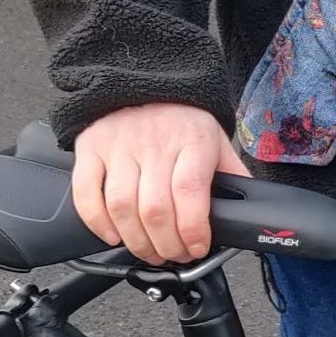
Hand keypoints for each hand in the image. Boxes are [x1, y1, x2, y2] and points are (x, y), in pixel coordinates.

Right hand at [70, 102, 250, 264]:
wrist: (145, 81)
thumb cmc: (183, 120)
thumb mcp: (216, 140)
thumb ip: (232, 175)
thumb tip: (249, 210)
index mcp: (192, 140)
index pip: (190, 191)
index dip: (193, 228)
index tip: (197, 247)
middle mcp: (154, 142)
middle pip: (155, 208)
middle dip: (166, 244)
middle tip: (174, 256)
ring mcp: (119, 145)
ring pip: (121, 206)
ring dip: (136, 240)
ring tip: (149, 252)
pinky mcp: (91, 148)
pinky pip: (86, 192)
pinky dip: (97, 222)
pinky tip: (113, 236)